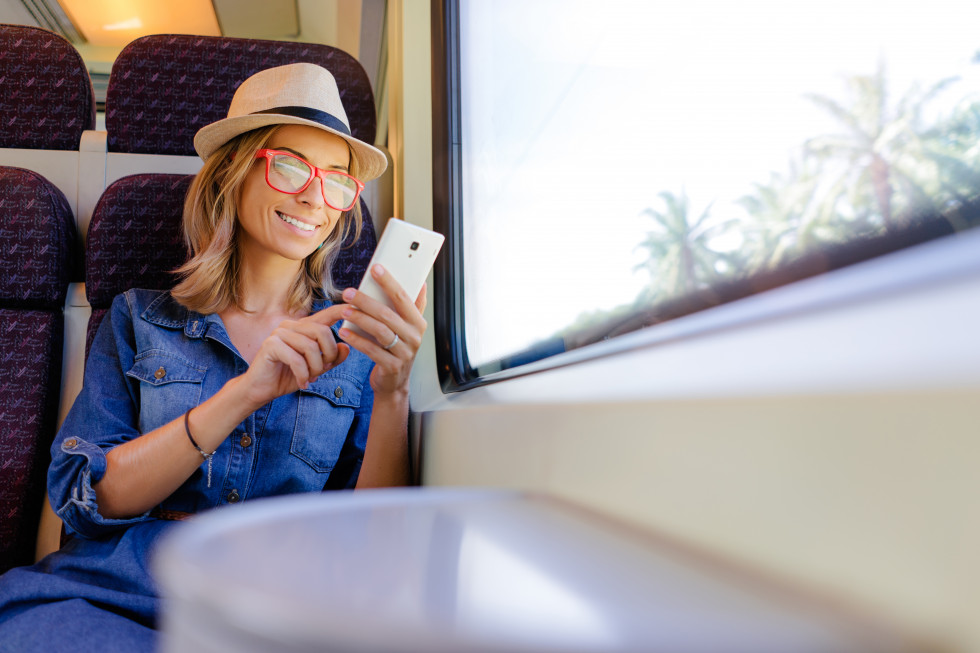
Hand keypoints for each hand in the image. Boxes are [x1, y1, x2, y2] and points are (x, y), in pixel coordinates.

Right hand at [241, 306, 349, 406]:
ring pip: (310, 347)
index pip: (325, 314)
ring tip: (310, 378)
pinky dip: (303, 374)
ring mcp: (279, 333)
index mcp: (303, 327)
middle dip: (328, 355)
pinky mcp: (271, 345)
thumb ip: (331, 359)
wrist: (261, 390)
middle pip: (322, 332)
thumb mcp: (315, 369)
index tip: (354, 306)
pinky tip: (302, 383)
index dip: (340, 310)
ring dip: (315, 368)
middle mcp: (291, 325)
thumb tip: (346, 347)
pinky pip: (297, 359)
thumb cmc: (288, 376)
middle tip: (322, 371)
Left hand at [338, 264, 426, 395]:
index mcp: (418, 323)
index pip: (404, 297)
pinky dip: (356, 340)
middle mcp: (414, 337)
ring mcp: (404, 353)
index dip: (389, 282)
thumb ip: (413, 306)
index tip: (376, 268)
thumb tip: (422, 283)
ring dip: (360, 319)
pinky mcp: (392, 366)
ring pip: (379, 330)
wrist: (394, 382)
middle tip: (348, 292)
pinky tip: (344, 332)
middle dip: (366, 301)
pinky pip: (371, 350)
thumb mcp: (408, 328)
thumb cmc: (397, 349)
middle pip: (388, 314)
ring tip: (344, 310)